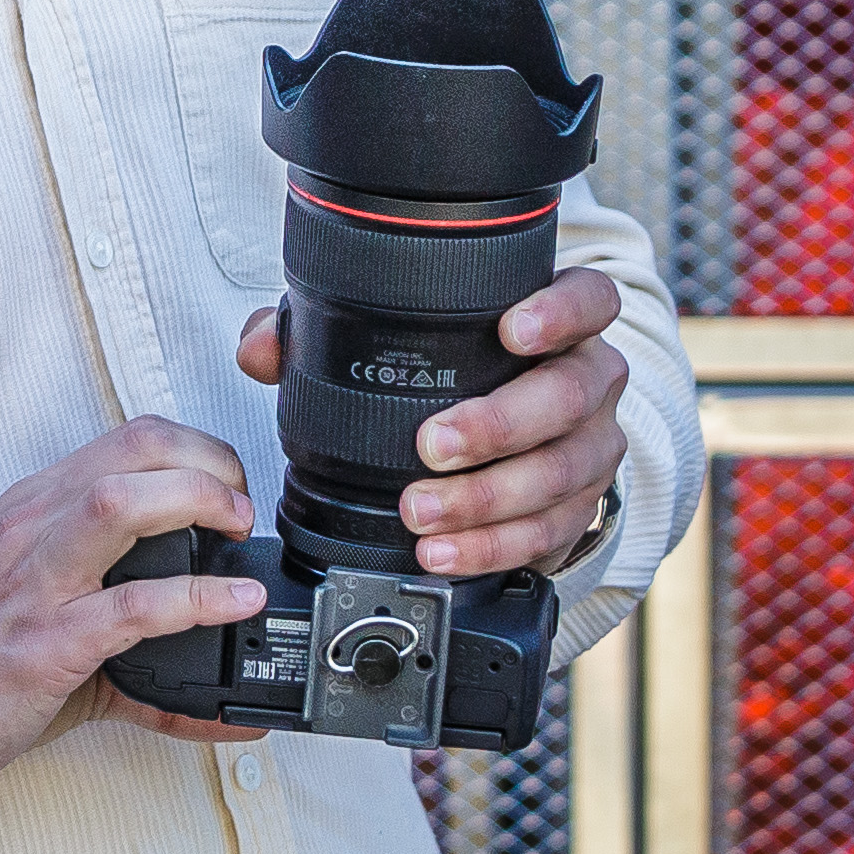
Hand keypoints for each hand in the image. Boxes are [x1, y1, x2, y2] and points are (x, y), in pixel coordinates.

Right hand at [0, 418, 269, 807]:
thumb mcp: (44, 623)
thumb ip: (131, 644)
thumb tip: (213, 698)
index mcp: (33, 513)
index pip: (127, 441)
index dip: (196, 452)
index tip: (229, 490)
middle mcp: (34, 531)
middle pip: (136, 449)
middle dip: (211, 464)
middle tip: (242, 508)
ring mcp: (37, 583)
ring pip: (124, 501)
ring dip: (200, 502)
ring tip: (237, 531)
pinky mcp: (46, 643)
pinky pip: (133, 606)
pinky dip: (199, 599)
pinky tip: (234, 603)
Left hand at [234, 266, 630, 581]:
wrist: (519, 440)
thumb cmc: (457, 373)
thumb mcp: (395, 338)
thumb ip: (323, 329)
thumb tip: (261, 348)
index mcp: (560, 323)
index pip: (587, 300)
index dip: (560, 313)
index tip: (512, 330)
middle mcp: (589, 380)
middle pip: (569, 395)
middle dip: (499, 424)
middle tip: (433, 446)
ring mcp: (592, 447)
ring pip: (559, 473)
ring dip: (487, 501)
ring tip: (423, 514)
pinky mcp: (580, 508)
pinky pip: (547, 532)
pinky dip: (491, 547)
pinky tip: (445, 553)